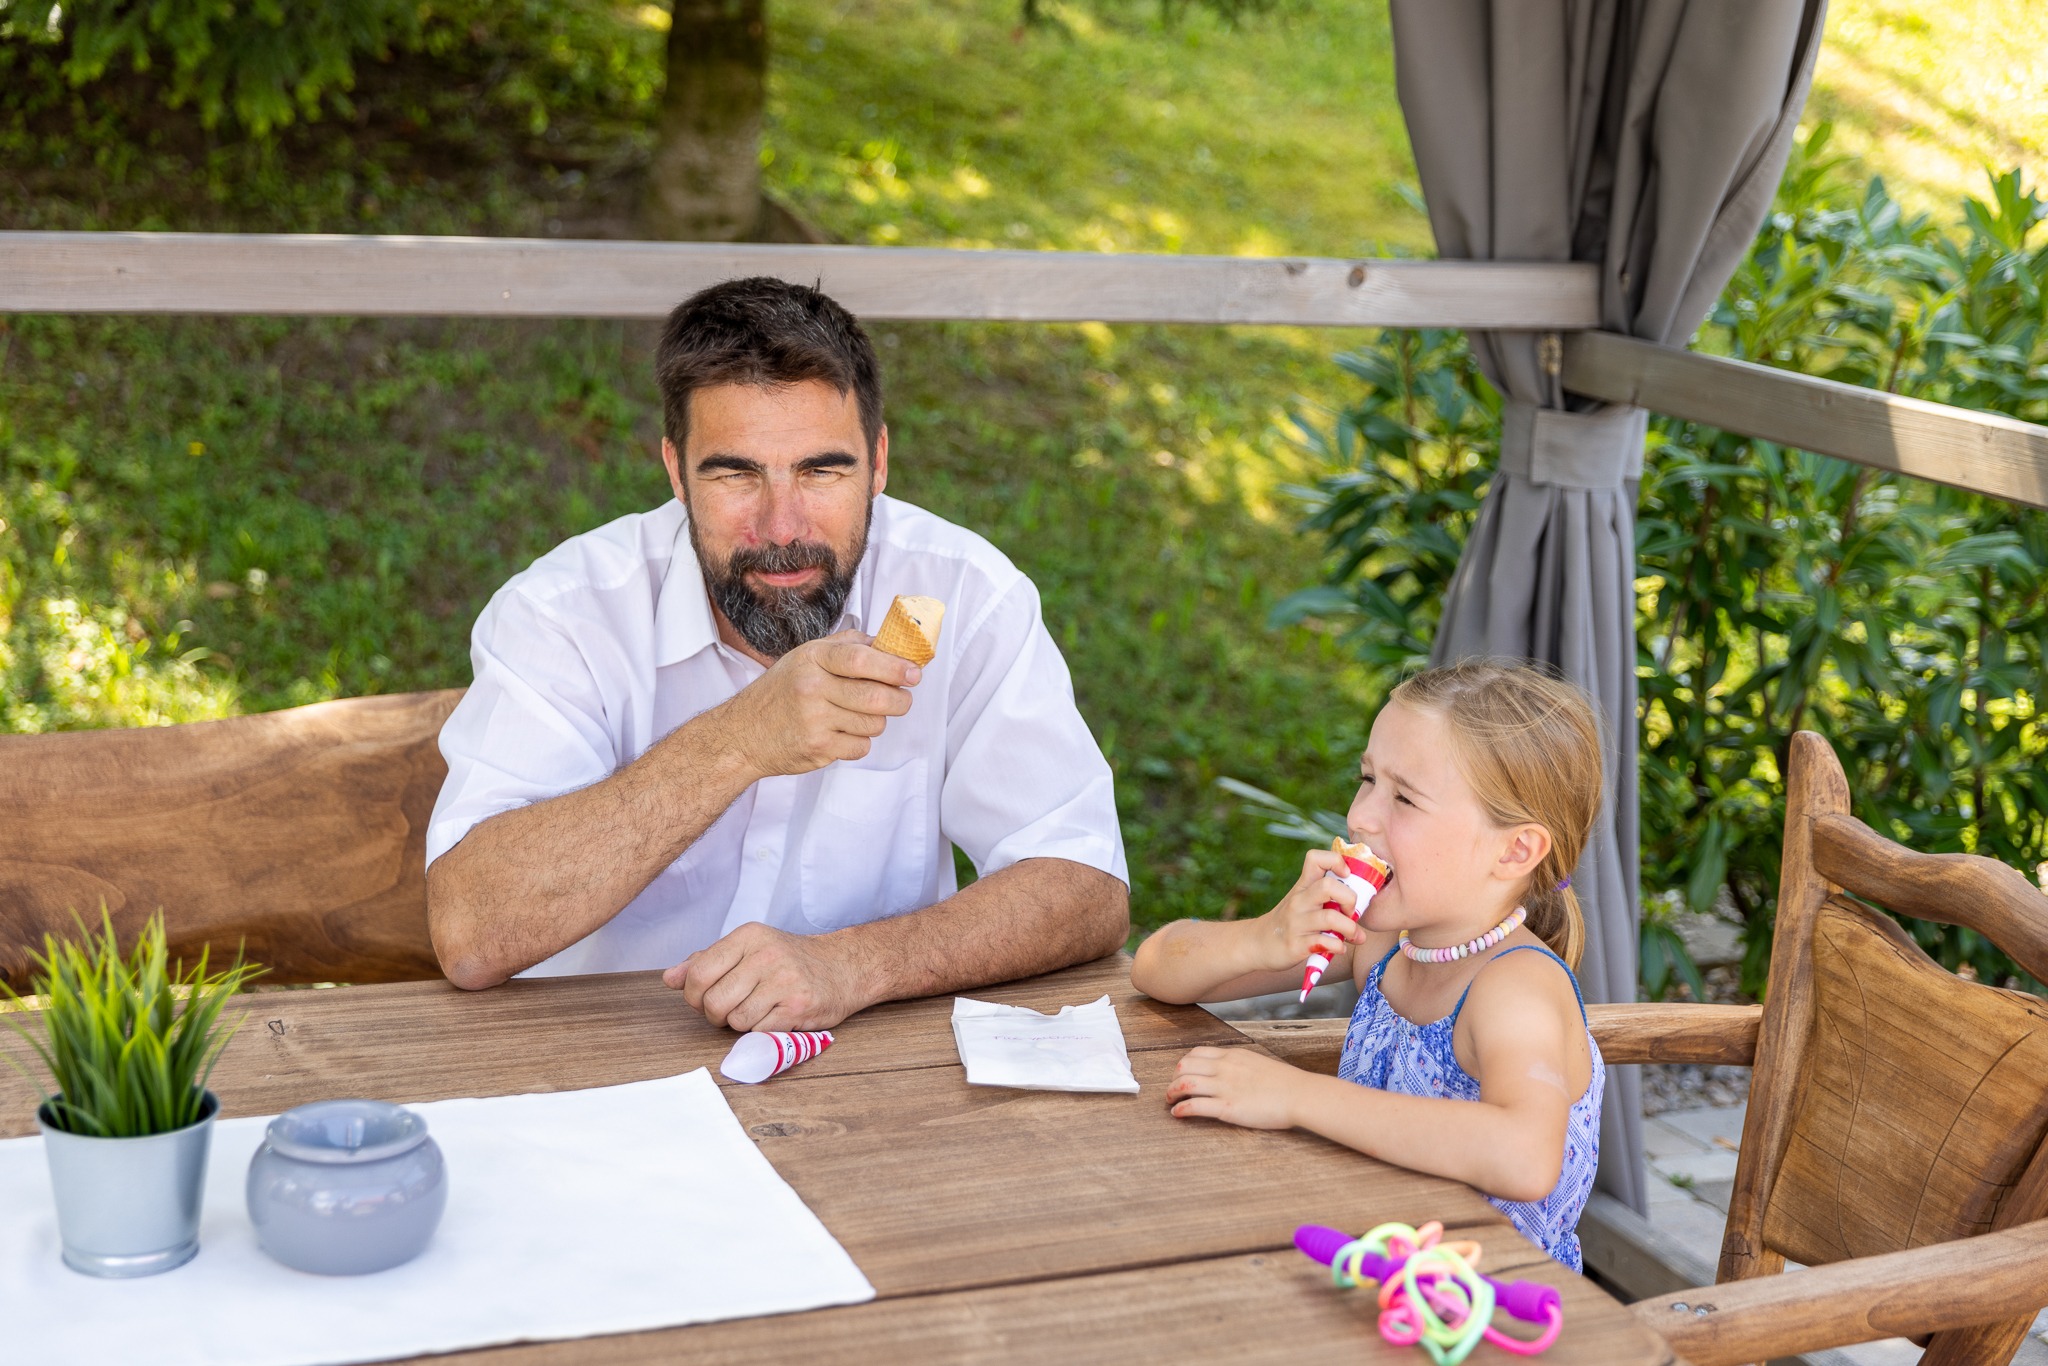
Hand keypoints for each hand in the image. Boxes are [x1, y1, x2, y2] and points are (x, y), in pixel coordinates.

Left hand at [663, 921, 871, 1031]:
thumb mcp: (749, 950)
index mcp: (748, 936)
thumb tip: (669, 979)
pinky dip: (761, 1032)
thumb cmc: (790, 960)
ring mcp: (783, 980)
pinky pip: (759, 1032)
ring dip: (740, 1024)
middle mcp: (766, 955)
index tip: (706, 998)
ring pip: (735, 1020)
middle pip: (713, 1001)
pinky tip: (774, 1018)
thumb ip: (707, 962)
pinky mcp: (798, 1007)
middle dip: (715, 1015)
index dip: (694, 995)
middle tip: (729, 1011)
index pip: (698, 973)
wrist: (844, 968)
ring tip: (757, 1012)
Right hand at [712, 631, 918, 779]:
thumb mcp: (805, 656)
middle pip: (875, 696)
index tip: (914, 673)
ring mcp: (814, 721)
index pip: (860, 659)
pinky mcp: (817, 749)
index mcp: (812, 659)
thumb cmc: (780, 691)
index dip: (894, 667)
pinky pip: (860, 746)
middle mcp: (812, 688)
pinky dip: (859, 741)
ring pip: (873, 723)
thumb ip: (847, 646)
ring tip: (858, 715)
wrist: (743, 733)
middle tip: (901, 699)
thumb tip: (890, 645)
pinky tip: (841, 733)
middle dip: (899, 700)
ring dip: (876, 721)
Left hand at [1166, 1046, 1306, 1128]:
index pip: (1197, 1053)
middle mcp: (1224, 1068)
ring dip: (1171, 1093)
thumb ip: (1240, 1065)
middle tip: (1172, 1090)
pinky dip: (1180, 1110)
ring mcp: (1224, 1087)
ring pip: (1184, 1084)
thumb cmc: (1286, 1083)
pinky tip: (1178, 1114)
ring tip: (1170, 1102)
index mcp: (1232, 1055)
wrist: (1300, 1094)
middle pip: (1184, 1066)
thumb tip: (1231, 1072)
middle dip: (1173, 1079)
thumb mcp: (1258, 1063)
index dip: (1184, 1064)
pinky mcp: (1227, 1108)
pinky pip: (1194, 1106)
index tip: (1182, 1074)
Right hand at [1253, 848, 1366, 972]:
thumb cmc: (1290, 922)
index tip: (1347, 876)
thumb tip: (1362, 919)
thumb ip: (1328, 901)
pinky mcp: (1295, 944)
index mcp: (1303, 886)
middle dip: (1350, 899)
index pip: (1316, 858)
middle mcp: (1299, 901)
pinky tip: (1339, 948)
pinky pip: (1324, 943)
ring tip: (1352, 936)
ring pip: (1330, 918)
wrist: (1258, 944)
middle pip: (1329, 886)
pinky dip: (1339, 947)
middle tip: (1351, 912)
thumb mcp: (1302, 902)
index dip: (1336, 861)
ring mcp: (1296, 922)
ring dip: (1350, 928)